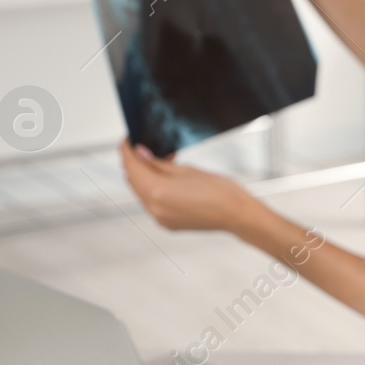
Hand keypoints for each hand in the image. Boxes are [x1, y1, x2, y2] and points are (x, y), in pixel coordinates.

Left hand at [120, 141, 258, 232]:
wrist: (237, 214)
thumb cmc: (220, 191)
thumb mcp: (186, 169)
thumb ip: (158, 163)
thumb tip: (141, 154)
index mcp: (157, 191)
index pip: (131, 166)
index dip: (127, 150)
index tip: (129, 140)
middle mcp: (154, 208)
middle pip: (132, 181)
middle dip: (136, 163)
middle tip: (147, 148)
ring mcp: (160, 218)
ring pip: (141, 192)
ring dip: (145, 177)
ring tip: (162, 164)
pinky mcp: (167, 224)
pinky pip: (152, 203)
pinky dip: (154, 190)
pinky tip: (167, 181)